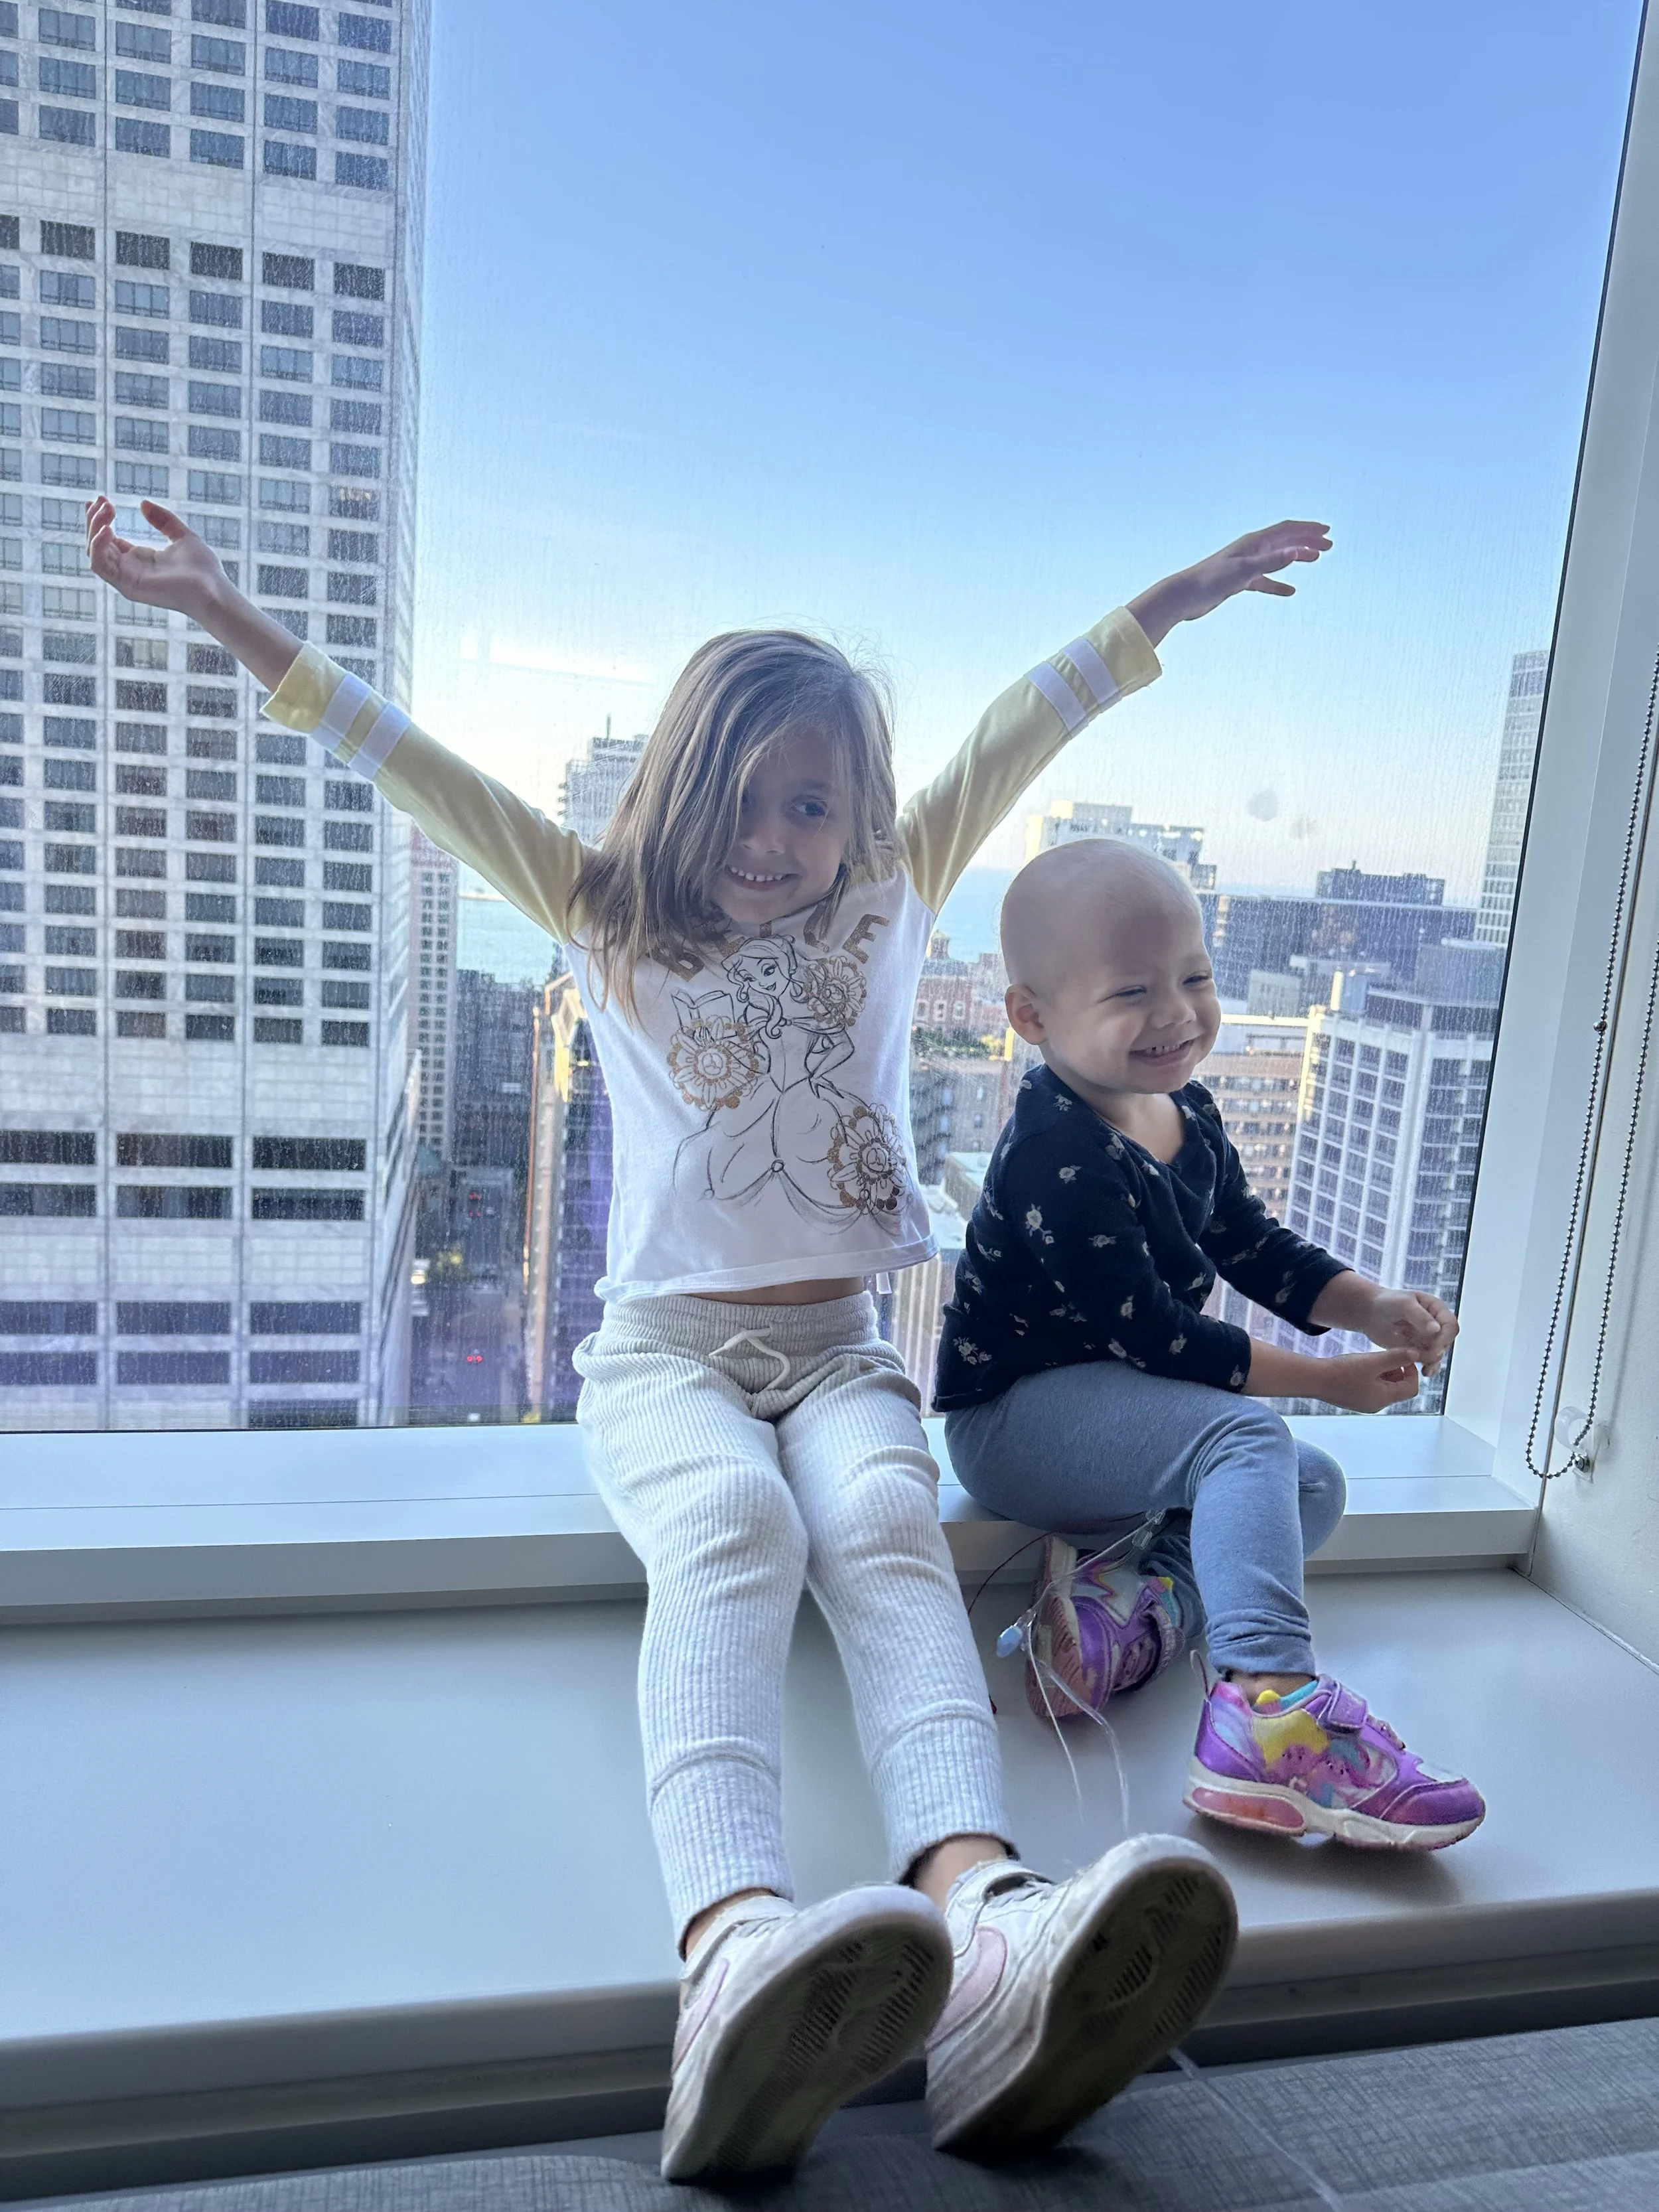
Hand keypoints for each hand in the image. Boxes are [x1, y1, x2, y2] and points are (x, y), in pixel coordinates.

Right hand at [86, 495, 303, 692]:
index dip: (100, 518)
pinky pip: (101, 566)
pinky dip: (98, 546)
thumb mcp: (182, 536)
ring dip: (94, 529)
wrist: (213, 589)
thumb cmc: (203, 569)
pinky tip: (107, 529)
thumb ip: (163, 520)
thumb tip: (143, 503)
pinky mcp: (127, 586)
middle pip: (97, 544)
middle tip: (102, 500)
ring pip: (94, 553)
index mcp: (138, 558)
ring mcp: (126, 579)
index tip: (101, 498)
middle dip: (94, 519)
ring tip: (107, 511)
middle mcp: (128, 569)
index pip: (107, 539)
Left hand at [1127, 521, 1332, 645]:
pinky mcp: (1238, 582)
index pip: (1286, 530)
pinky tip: (1290, 591)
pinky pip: (1264, 581)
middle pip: (1284, 541)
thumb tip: (1297, 552)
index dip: (1308, 529)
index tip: (1328, 531)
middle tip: (1329, 545)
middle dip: (1307, 541)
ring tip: (1315, 559)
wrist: (1184, 597)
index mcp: (1253, 542)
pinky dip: (1278, 584)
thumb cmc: (1211, 581)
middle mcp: (1250, 550)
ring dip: (1297, 557)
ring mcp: (1245, 566)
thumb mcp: (1244, 571)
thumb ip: (1271, 562)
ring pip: (1277, 558)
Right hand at [1315, 1349, 1420, 1414]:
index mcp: (1384, 1398)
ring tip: (1374, 1358)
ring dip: (1385, 1372)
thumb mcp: (1372, 1361)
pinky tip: (1362, 1364)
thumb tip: (1416, 1355)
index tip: (1404, 1356)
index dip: (1412, 1371)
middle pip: (1399, 1388)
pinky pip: (1372, 1388)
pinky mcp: (1354, 1398)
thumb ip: (1396, 1357)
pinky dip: (1374, 1376)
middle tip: (1388, 1354)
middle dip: (1399, 1370)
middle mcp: (1376, 1404)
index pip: (1411, 1388)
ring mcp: (1364, 1403)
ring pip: (1385, 1387)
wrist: (1314, 1379)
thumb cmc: (1343, 1371)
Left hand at [1360, 1288, 1458, 1375]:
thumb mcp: (1403, 1304)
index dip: (1445, 1338)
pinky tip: (1424, 1372)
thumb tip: (1437, 1330)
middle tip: (1419, 1354)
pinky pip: (1429, 1361)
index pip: (1451, 1326)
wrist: (1370, 1312)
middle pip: (1446, 1342)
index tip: (1434, 1347)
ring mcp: (1428, 1338)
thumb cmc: (1387, 1302)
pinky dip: (1428, 1367)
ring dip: (1431, 1361)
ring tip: (1420, 1365)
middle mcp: (1436, 1324)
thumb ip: (1420, 1316)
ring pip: (1438, 1353)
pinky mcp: (1418, 1349)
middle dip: (1436, 1350)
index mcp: (1437, 1309)